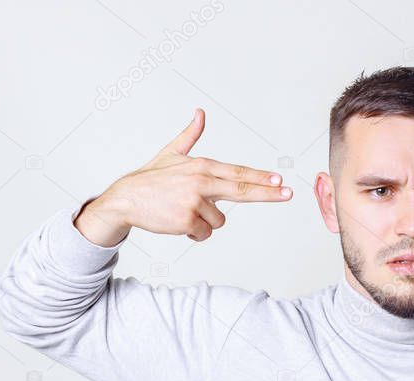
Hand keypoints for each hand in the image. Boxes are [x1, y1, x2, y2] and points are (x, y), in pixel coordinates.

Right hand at [76, 107, 291, 244]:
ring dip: (204, 222)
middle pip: (242, 189)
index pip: (238, 173)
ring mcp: (194, 200)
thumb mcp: (171, 154)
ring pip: (218, 221)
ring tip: (183, 213)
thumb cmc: (150, 180)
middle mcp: (201, 181)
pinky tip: (178, 223)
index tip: (280, 180)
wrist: (125, 200)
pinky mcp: (187, 220)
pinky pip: (204, 233)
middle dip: (268, 193)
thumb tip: (200, 113)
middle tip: (288, 194)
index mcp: (202, 166)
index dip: (261, 177)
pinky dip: (193, 233)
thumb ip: (190, 136)